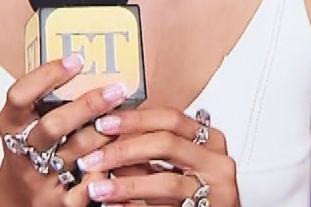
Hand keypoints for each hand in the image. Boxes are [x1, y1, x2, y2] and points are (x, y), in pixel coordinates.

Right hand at [0, 53, 131, 206]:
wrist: (16, 200)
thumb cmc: (28, 153)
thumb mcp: (25, 125)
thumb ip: (45, 101)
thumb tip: (82, 65)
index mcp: (10, 127)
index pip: (19, 96)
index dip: (45, 75)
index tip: (75, 60)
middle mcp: (22, 154)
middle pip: (52, 126)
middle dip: (87, 105)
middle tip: (115, 90)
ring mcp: (40, 180)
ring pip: (77, 153)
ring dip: (104, 133)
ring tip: (124, 118)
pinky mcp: (61, 202)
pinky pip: (91, 183)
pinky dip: (109, 169)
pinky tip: (124, 155)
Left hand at [74, 107, 238, 206]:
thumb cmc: (197, 193)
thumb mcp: (176, 167)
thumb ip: (148, 154)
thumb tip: (107, 140)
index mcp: (210, 140)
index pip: (170, 118)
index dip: (134, 118)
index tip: (104, 122)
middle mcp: (217, 163)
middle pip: (166, 144)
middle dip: (124, 150)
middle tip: (93, 158)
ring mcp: (216, 192)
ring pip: (166, 182)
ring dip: (125, 185)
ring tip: (97, 189)